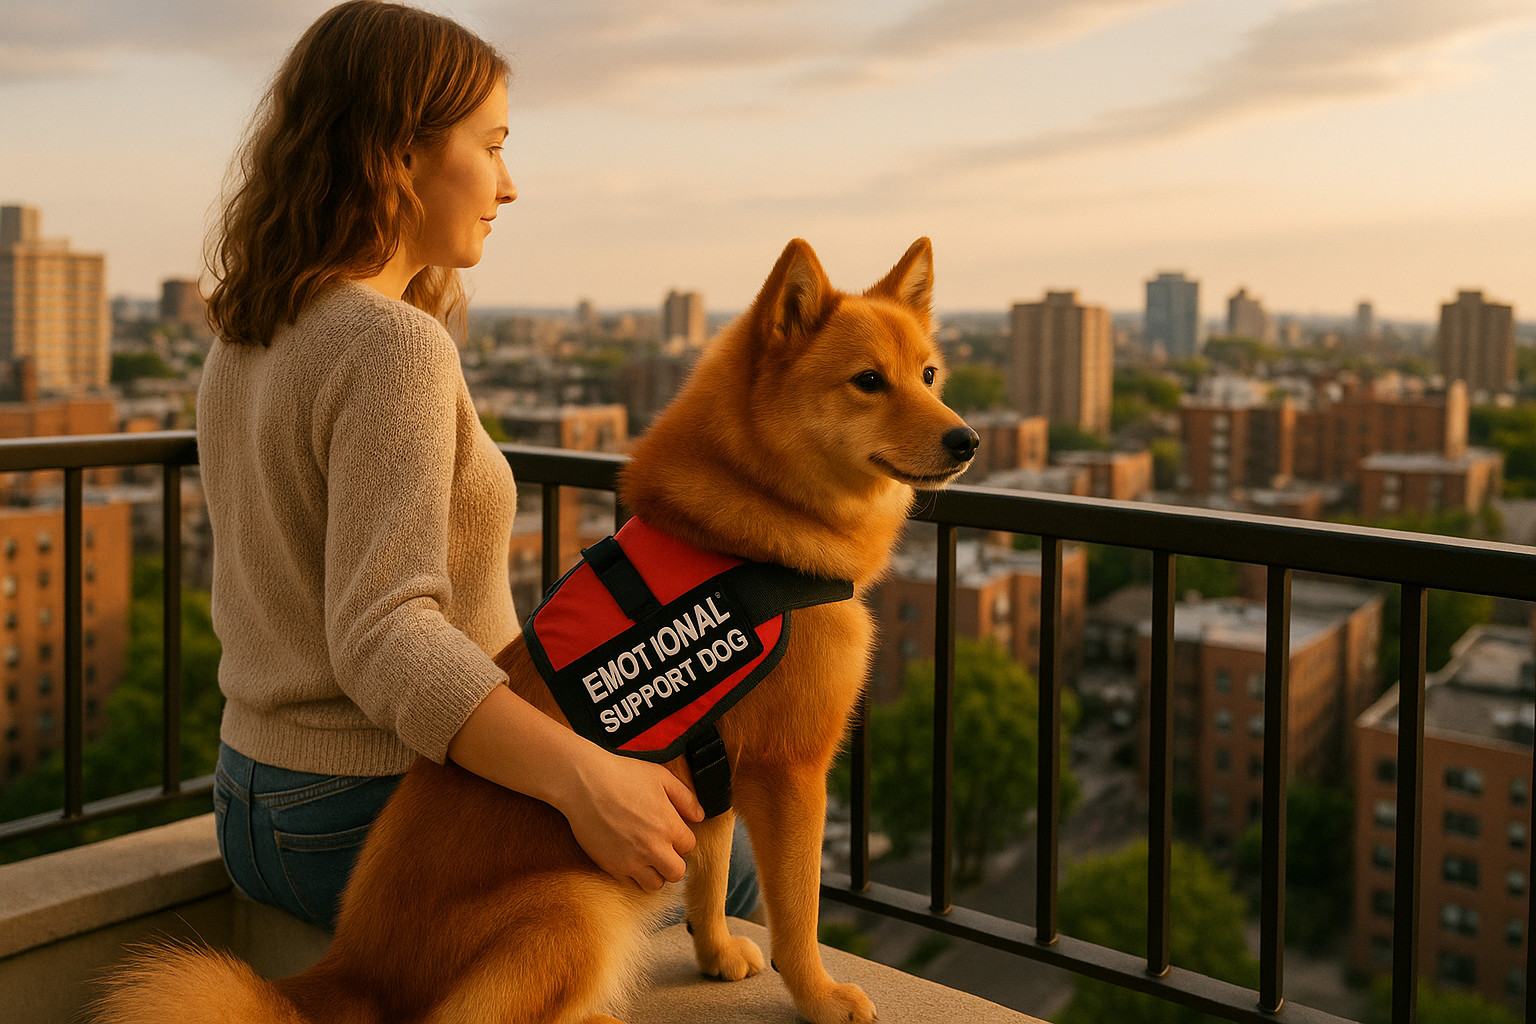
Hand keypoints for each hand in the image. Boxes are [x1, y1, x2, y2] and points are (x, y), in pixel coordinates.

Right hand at [559, 745, 703, 889]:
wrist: (584, 784)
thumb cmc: (622, 776)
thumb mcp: (661, 777)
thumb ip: (686, 798)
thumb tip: (699, 816)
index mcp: (668, 826)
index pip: (689, 846)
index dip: (681, 837)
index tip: (669, 830)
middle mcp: (653, 848)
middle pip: (677, 872)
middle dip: (673, 861)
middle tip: (661, 848)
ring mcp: (632, 860)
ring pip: (655, 884)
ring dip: (654, 872)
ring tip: (645, 856)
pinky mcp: (612, 867)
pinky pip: (630, 881)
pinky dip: (632, 872)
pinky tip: (626, 853)